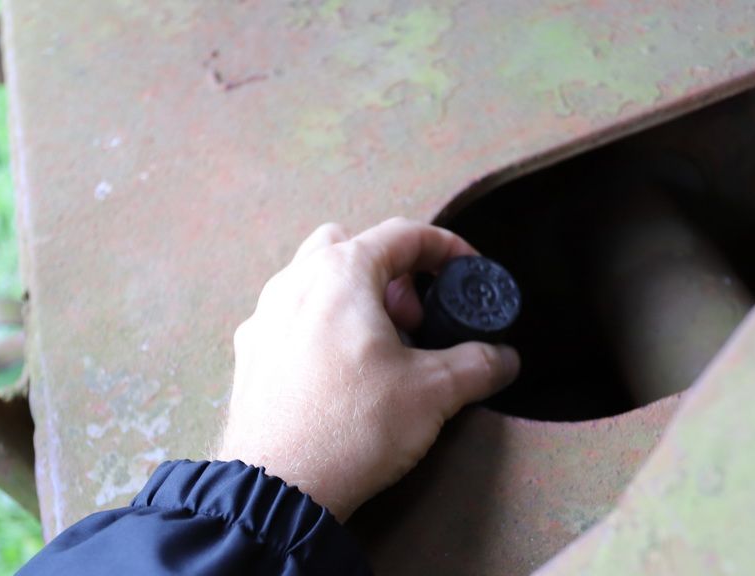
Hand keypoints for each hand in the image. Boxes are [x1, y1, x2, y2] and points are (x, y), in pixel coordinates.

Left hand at [218, 218, 519, 520]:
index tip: (467, 269)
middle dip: (392, 272)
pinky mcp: (251, 354)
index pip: (403, 234)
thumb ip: (477, 364)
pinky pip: (292, 317)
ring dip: (355, 296)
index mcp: (340, 274)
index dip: (446, 248)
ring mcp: (264, 317)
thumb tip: (503, 358)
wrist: (278, 489)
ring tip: (382, 346)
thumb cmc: (350, 427)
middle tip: (417, 318)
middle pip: (352, 246)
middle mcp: (294, 282)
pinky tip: (341, 369)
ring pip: (316, 280)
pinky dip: (322, 325)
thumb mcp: (433, 392)